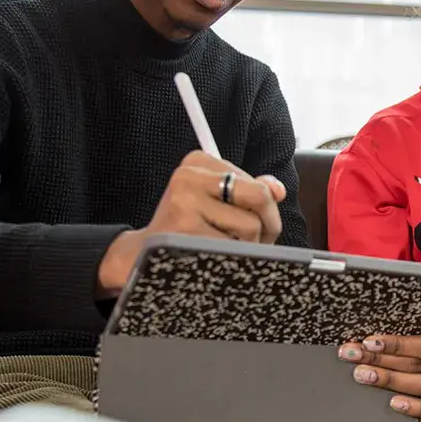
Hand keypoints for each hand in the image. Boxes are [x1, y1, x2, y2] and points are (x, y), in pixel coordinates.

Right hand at [97, 151, 285, 295]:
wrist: (142, 256)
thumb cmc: (187, 228)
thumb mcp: (215, 200)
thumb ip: (250, 191)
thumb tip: (277, 190)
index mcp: (198, 161)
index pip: (258, 184)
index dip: (266, 209)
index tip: (254, 221)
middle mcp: (188, 176)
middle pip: (259, 198)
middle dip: (267, 225)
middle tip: (256, 240)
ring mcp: (184, 202)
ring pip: (250, 226)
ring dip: (249, 247)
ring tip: (227, 249)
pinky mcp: (183, 229)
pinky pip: (233, 248)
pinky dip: (234, 260)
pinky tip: (215, 259)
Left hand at [338, 321, 420, 418]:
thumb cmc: (416, 335)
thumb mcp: (412, 326)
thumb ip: (396, 327)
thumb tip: (364, 336)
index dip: (395, 343)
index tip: (368, 342)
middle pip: (417, 362)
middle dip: (381, 359)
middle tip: (355, 357)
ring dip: (389, 380)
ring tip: (364, 376)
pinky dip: (414, 407)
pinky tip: (394, 403)